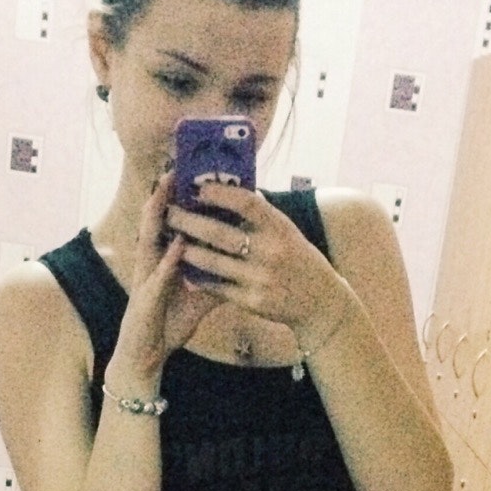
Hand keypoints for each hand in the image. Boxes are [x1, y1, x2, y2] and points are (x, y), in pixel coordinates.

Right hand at [113, 171, 225, 376]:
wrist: (147, 355)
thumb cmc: (169, 325)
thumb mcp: (200, 299)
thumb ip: (218, 280)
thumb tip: (244, 267)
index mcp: (161, 259)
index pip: (169, 222)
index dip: (176, 199)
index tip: (189, 175)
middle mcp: (150, 263)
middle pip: (156, 221)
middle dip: (164, 194)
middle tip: (175, 166)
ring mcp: (145, 278)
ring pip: (150, 238)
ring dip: (157, 214)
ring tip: (166, 189)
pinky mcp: (145, 298)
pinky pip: (160, 274)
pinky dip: (169, 258)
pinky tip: (179, 244)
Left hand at [164, 181, 350, 342]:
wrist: (320, 303)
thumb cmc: (299, 260)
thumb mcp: (288, 232)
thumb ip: (264, 215)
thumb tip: (236, 187)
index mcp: (280, 228)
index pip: (247, 203)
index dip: (221, 194)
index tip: (199, 187)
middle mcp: (271, 252)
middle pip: (221, 234)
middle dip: (191, 222)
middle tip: (171, 213)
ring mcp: (260, 279)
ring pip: (214, 262)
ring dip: (189, 250)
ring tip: (173, 240)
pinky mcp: (253, 302)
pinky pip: (218, 288)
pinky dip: (201, 278)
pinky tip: (186, 269)